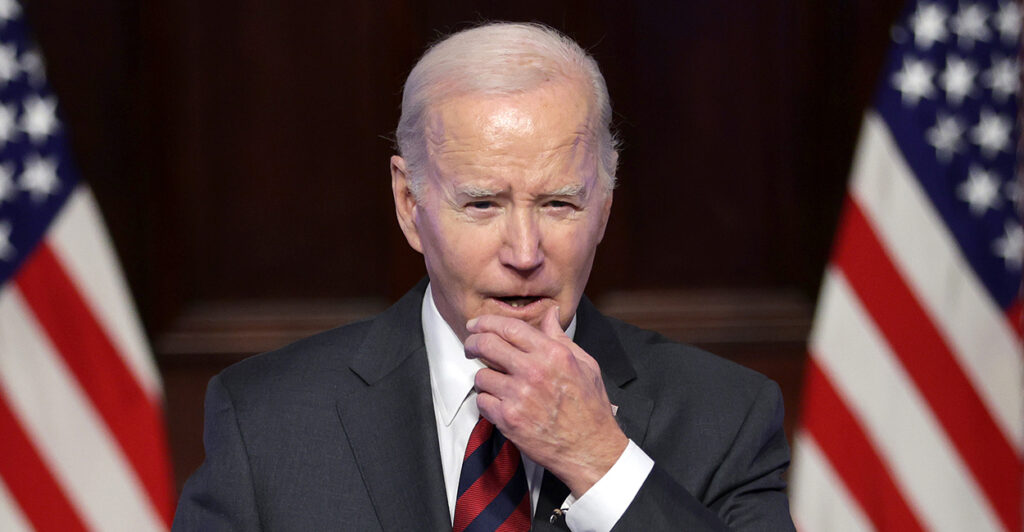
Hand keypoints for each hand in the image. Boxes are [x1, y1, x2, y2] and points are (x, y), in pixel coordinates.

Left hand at [464, 306, 628, 495]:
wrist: (590, 448)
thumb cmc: (590, 408)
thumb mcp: (585, 364)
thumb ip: (560, 337)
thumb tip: (550, 314)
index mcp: (552, 354)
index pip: (509, 327)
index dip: (487, 322)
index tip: (477, 324)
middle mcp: (533, 371)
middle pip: (486, 345)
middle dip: (473, 342)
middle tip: (471, 346)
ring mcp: (519, 396)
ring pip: (481, 375)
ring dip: (485, 378)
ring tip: (497, 384)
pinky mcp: (508, 419)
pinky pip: (482, 401)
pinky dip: (487, 402)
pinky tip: (501, 404)